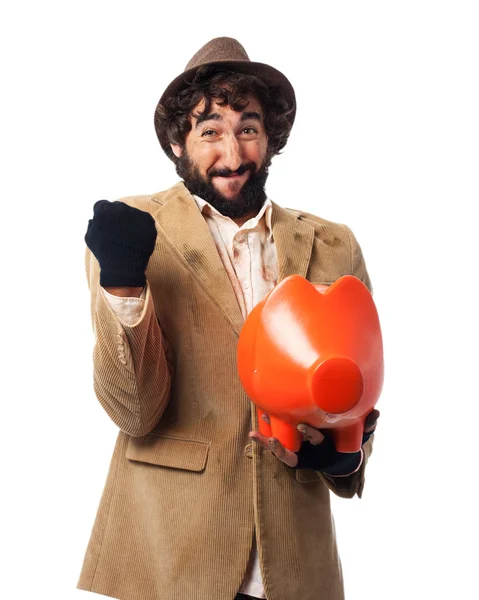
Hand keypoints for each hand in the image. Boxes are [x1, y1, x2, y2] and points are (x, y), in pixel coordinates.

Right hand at [85, 200, 156, 286]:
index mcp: (104, 210)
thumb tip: (93, 219)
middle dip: (117, 217)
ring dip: (131, 221)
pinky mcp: (148, 221)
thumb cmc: (105, 254)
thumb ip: (91, 225)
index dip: (104, 216)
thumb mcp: (91, 239)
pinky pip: (145, 219)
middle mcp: (120, 208)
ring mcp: (135, 213)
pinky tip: (138, 237)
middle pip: (118, 207)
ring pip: (132, 213)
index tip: (107, 226)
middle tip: (119, 232)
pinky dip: (142, 226)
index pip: (103, 205)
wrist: (124, 267)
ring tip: (129, 238)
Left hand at [249, 409, 379, 473]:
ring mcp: (299, 453)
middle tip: (272, 436)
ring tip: (260, 436)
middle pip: (297, 447)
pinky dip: (262, 441)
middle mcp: (309, 452)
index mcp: (324, 446)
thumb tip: (378, 412)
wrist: (337, 460)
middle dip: (282, 444)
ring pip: (283, 452)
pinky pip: (274, 447)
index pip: (317, 440)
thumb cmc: (345, 441)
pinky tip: (251, 434)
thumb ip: (368, 425)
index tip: (301, 427)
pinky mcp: (289, 451)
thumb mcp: (357, 434)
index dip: (309, 435)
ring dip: (271, 444)